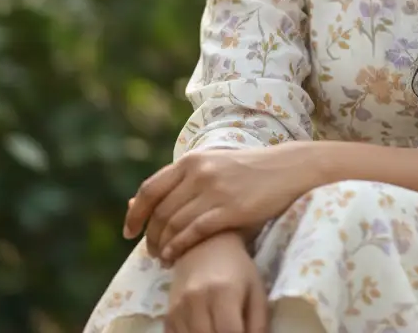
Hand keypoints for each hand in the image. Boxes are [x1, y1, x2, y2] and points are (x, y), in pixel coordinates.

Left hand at [124, 144, 315, 263]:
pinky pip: (194, 233)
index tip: (129, 232)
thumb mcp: (212, 165)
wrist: (288, 169)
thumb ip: (178, 182)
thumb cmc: (248, 170)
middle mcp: (200, 172)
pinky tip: (175, 257)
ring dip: (163, 246)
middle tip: (150, 252)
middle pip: (160, 212)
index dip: (135, 214)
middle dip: (149, 237)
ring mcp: (215, 190)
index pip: (150, 189)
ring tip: (163, 258)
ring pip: (174, 224)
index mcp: (193, 159)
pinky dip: (179, 248)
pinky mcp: (230, 209)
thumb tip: (133, 202)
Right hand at [166, 230, 266, 332]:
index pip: (229, 332)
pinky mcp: (167, 316)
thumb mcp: (256, 290)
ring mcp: (178, 309)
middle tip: (232, 330)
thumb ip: (258, 323)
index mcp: (223, 292)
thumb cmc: (237, 269)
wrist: (206, 247)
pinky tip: (206, 328)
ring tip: (219, 329)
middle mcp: (196, 301)